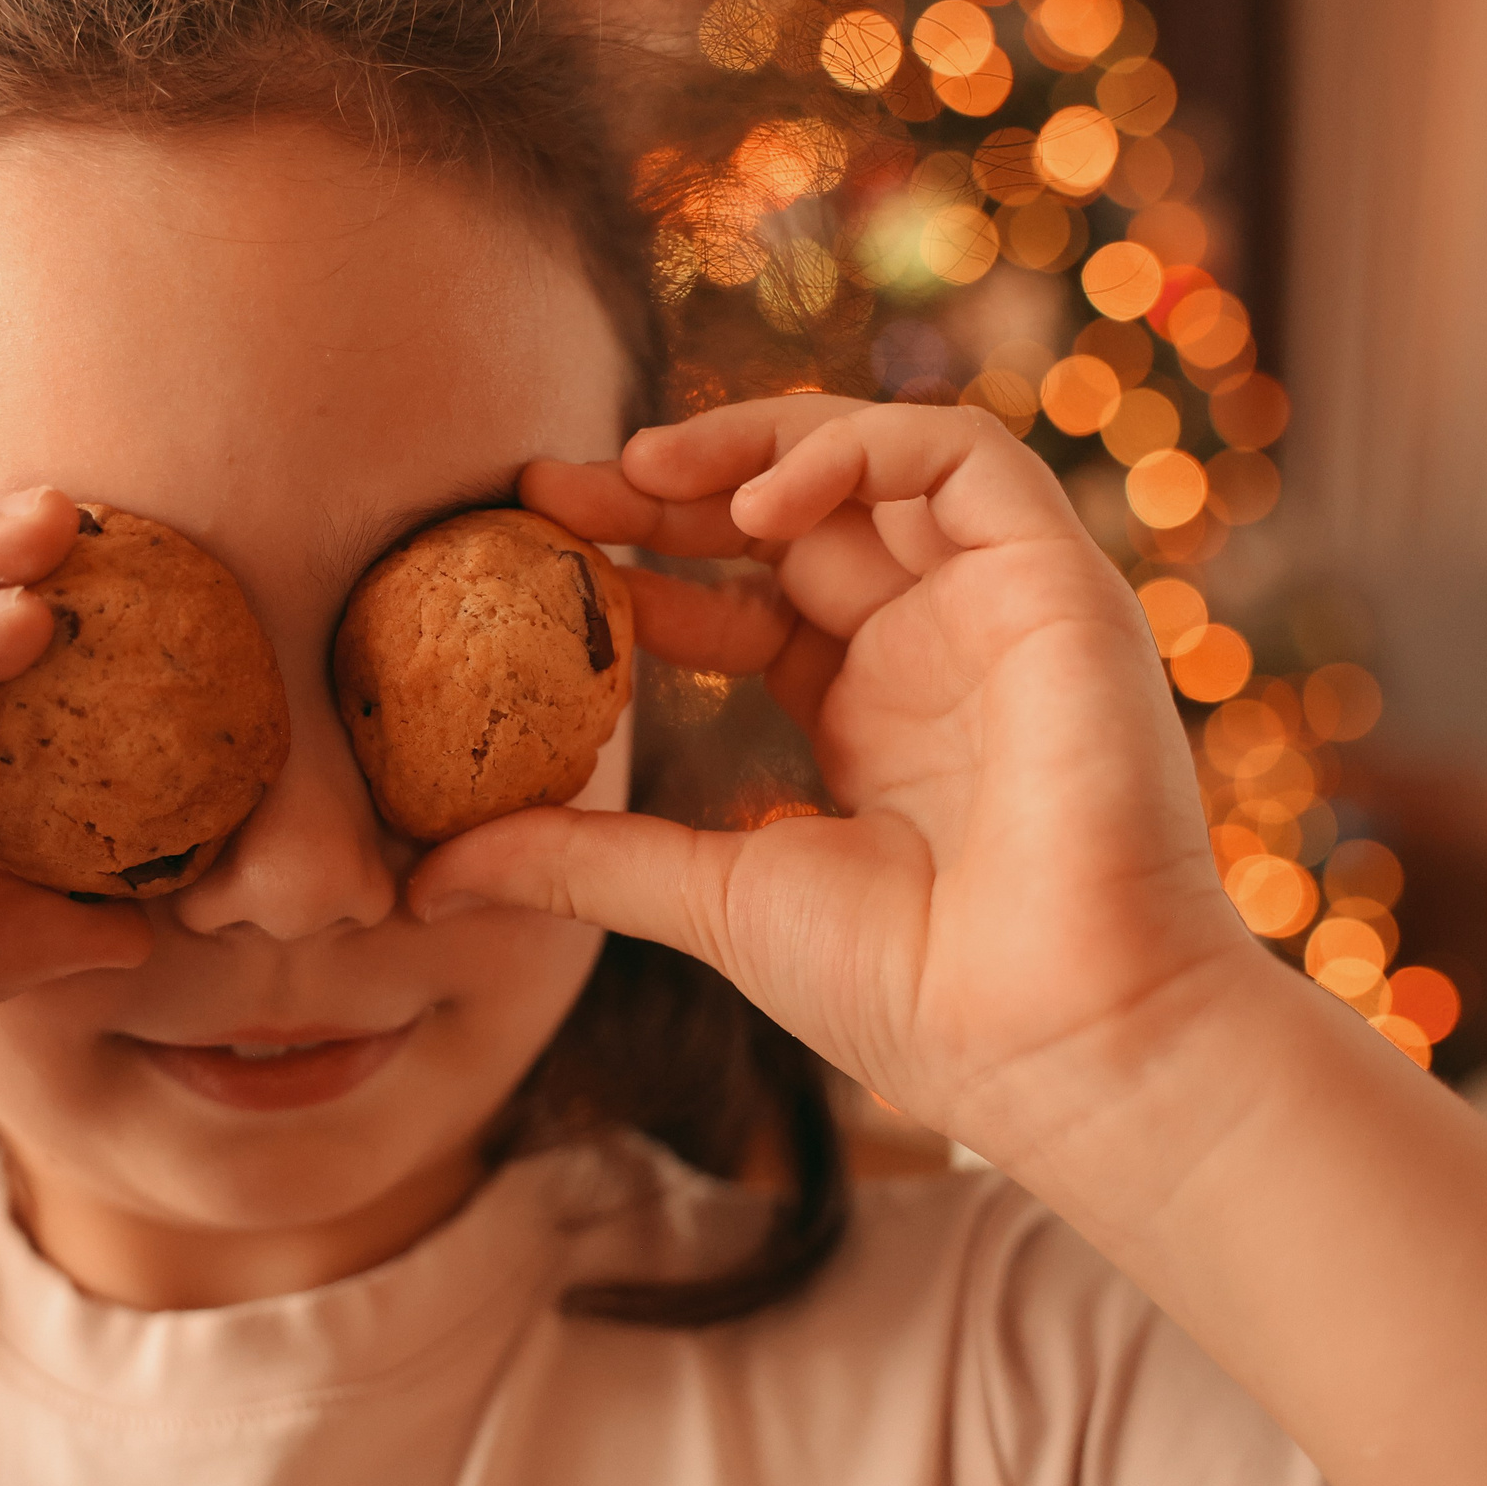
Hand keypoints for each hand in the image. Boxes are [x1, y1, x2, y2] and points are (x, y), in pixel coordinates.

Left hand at [411, 398, 1259, 1155]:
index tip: (531, 544)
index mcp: (866, 718)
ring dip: (752, 446)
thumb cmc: (909, 990)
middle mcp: (932, 651)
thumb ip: (579, 862)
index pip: (739, 604)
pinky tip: (756, 507)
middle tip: (553, 485)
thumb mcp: (709, 896)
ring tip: (639, 469)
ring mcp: (998, 611)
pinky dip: (858, 450)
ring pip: (875, 462)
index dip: (639, 566)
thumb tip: (427, 878)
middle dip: (668, 488)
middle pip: (791, 518)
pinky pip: (964, 460)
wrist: (1056, 1039)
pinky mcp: (1059, 584)